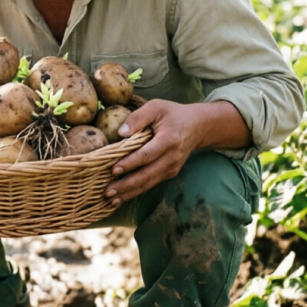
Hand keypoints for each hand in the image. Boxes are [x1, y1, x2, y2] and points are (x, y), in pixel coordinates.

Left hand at [103, 99, 249, 205]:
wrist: (198, 126)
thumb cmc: (173, 114)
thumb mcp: (156, 107)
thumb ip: (138, 117)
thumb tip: (120, 132)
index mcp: (169, 140)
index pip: (147, 155)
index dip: (130, 163)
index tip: (114, 169)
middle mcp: (172, 157)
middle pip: (147, 174)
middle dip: (126, 185)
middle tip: (108, 192)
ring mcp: (172, 167)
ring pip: (149, 183)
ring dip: (129, 192)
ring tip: (111, 200)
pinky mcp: (170, 173)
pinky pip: (151, 183)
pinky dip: (136, 191)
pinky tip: (123, 196)